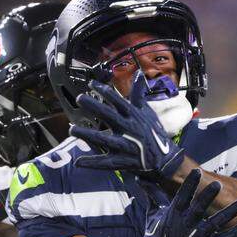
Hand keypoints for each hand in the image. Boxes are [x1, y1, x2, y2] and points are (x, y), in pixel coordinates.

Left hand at [70, 73, 185, 181]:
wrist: (165, 158)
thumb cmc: (153, 132)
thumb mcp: (147, 111)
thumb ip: (139, 94)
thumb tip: (139, 74)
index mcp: (134, 116)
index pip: (118, 100)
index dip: (104, 91)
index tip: (91, 84)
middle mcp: (129, 129)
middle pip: (109, 116)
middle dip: (94, 107)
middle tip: (80, 99)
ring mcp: (125, 146)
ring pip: (103, 139)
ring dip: (87, 135)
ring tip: (72, 130)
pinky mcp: (122, 161)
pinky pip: (105, 162)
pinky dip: (92, 163)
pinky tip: (78, 161)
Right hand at [138, 169, 236, 236]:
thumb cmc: (155, 233)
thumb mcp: (153, 213)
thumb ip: (153, 195)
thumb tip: (141, 178)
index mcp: (172, 215)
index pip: (181, 197)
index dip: (189, 185)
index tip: (198, 172)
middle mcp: (183, 227)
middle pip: (198, 210)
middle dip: (208, 197)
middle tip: (220, 184)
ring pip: (215, 225)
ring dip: (230, 213)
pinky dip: (235, 233)